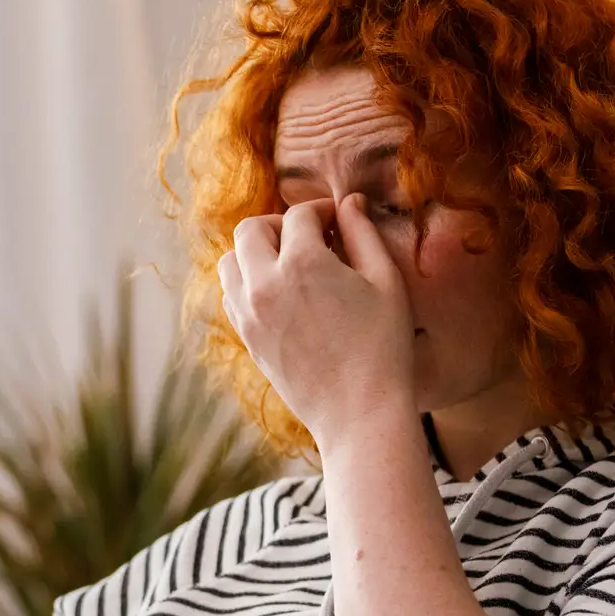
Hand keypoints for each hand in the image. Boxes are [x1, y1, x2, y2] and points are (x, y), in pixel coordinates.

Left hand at [217, 193, 415, 450]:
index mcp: (301, 263)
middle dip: (278, 224)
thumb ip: (363, 234)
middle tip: (310, 238)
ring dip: (255, 253)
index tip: (339, 221)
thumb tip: (350, 202)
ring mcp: (248, 314)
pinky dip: (248, 284)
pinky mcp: (246, 339)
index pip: (299, 215)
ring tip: (290, 265)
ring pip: (230, 262)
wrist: (358, 413)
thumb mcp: (385, 281)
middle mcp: (263, 284)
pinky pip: (231, 296)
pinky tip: (281, 295)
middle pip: (248, 229)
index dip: (322, 210)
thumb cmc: (383, 346)